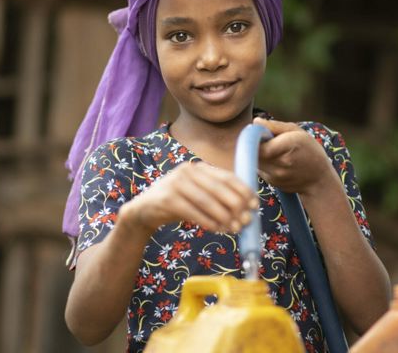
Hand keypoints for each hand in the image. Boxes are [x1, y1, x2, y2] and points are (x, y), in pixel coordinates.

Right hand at [121, 162, 257, 235]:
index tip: (254, 204)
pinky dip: (208, 222)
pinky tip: (217, 230)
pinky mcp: (167, 199)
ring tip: (234, 228)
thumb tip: (246, 209)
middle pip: (219, 188)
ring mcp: (175, 183)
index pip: (226, 176)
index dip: (243, 190)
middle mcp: (187, 171)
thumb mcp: (197, 194)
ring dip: (224, 217)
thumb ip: (217, 197)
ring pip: (207, 201)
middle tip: (247, 220)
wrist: (143, 211)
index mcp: (198, 168)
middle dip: (236, 206)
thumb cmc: (176, 204)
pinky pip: (193, 212)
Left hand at [253, 117, 336, 196]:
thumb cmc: (310, 150)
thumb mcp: (298, 132)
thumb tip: (255, 122)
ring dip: (258, 154)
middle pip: (254, 152)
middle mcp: (280, 163)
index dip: (254, 137)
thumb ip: (275, 126)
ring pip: (255, 161)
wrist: (319, 179)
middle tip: (266, 140)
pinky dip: (264, 164)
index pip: (258, 143)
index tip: (260, 133)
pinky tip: (276, 161)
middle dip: (255, 145)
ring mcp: (275, 176)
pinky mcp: (272, 183)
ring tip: (274, 150)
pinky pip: (260, 170)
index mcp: (288, 146)